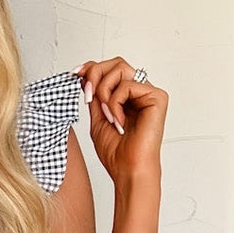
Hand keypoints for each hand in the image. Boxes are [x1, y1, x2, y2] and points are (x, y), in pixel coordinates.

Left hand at [73, 57, 166, 183]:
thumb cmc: (116, 152)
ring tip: (106, 115)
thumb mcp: (97, 118)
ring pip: (120, 69)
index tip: (76, 73)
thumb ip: (94, 95)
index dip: (92, 67)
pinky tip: (118, 122)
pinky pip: (128, 85)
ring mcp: (149, 93)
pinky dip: (115, 103)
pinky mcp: (157, 97)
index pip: (110, 69)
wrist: (128, 170)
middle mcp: (139, 92)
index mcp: (127, 97)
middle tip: (88, 95)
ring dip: (104, 91)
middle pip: (116, 62)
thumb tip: (85, 75)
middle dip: (95, 74)